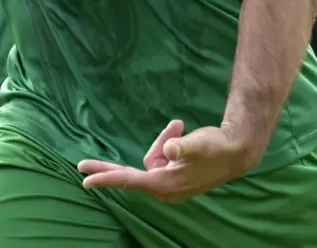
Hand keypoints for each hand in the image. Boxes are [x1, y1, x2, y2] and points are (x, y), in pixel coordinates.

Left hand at [76, 119, 257, 202]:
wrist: (237, 151)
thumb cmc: (216, 147)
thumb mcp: (198, 143)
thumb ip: (182, 147)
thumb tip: (169, 150)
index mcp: (166, 184)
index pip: (130, 180)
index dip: (106, 178)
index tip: (86, 180)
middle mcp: (164, 188)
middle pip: (130, 175)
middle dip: (108, 168)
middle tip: (80, 165)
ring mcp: (169, 183)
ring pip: (151, 158)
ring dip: (162, 141)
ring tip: (181, 128)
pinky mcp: (173, 176)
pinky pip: (159, 158)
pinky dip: (166, 144)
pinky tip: (181, 132)